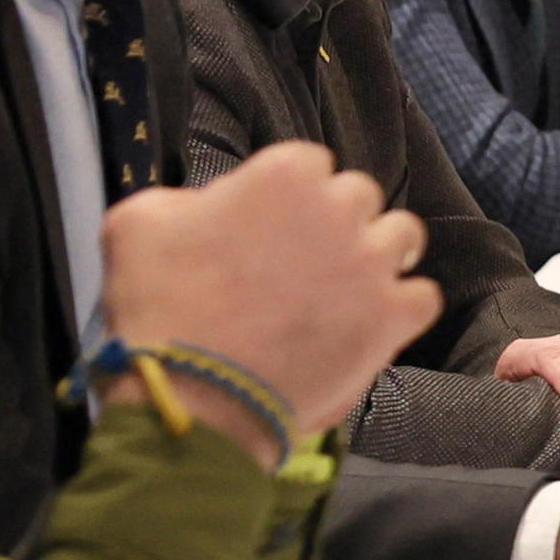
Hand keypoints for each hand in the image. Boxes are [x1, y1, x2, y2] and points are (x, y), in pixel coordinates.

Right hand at [96, 142, 439, 455]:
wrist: (191, 396)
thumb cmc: (157, 308)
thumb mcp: (137, 224)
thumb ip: (185, 199)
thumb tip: (213, 204)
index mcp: (283, 175)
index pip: (309, 164)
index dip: (292, 195)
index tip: (275, 224)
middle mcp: (338, 209)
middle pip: (358, 197)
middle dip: (337, 221)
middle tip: (306, 260)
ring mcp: (371, 263)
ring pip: (402, 237)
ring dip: (378, 255)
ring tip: (348, 286)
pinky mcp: (393, 317)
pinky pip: (423, 296)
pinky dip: (402, 307)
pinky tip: (372, 321)